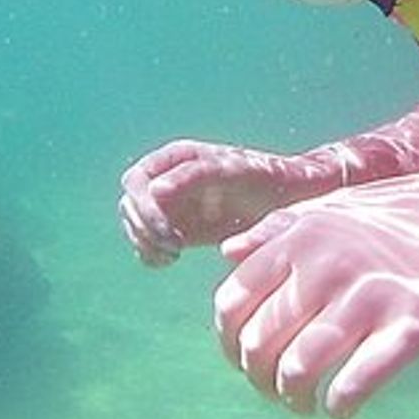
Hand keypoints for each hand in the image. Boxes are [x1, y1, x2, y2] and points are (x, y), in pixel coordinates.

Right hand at [118, 139, 334, 265]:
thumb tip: (156, 190)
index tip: (169, 235)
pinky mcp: (175, 226)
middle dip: (144, 228)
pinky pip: (146, 241)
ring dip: (145, 242)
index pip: (137, 182)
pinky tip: (169, 261)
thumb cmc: (264, 178)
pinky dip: (149, 254)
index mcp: (178, 157)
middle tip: (173, 249)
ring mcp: (170, 203)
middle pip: (129, 204)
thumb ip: (194, 176)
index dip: (145, 209)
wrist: (289, 200)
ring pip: (134, 224)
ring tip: (173, 255)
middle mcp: (168, 177)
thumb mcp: (232, 172)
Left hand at [214, 168, 418, 418]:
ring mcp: (368, 296)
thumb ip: (275, 230)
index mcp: (298, 237)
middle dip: (260, 380)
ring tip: (306, 404)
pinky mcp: (411, 326)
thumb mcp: (332, 205)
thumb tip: (225, 256)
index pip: (231, 304)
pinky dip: (337, 407)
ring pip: (298, 370)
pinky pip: (353, 385)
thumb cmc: (406, 212)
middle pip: (259, 344)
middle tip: (279, 390)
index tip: (246, 359)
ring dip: (294, 400)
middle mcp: (324, 265)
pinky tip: (342, 406)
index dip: (230, 343)